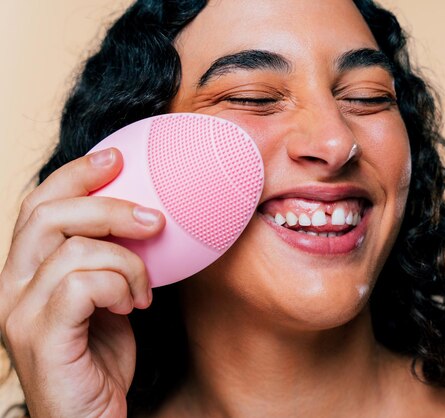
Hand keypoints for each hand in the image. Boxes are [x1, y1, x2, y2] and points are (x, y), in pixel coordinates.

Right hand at [0, 148, 164, 417]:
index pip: (39, 204)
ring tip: (143, 291)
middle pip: (49, 213)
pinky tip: (133, 307)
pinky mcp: (39, 336)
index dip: (76, 174)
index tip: (118, 156)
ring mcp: (18, 311)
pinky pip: (84, 284)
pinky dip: (120, 286)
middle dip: (110, 207)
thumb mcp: (107, 295)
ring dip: (127, 262)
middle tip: (154, 219)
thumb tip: (145, 215)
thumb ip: (107, 258)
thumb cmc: (101, 357)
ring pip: (74, 248)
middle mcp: (9, 285)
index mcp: (24, 270)